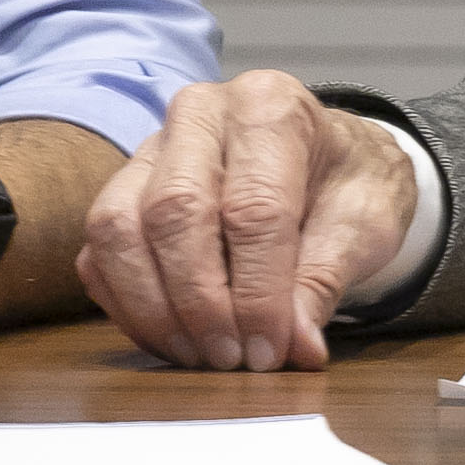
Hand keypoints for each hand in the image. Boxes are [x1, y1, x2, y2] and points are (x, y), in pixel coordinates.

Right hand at [76, 72, 414, 373]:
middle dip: (201, 301)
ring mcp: (150, 149)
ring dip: (154, 308)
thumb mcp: (364, 223)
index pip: (253, 206)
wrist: (330, 160)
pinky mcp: (121, 190)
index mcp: (271, 106)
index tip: (269, 350)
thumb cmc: (347, 182)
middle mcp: (200, 114)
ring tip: (201, 355)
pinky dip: (127, 306)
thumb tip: (295, 346)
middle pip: (174, 211)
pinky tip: (172, 338)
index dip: (258, 291)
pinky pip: (99, 253)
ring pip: (119, 228)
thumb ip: (324, 280)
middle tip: (232, 358)